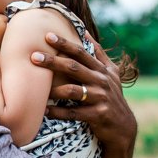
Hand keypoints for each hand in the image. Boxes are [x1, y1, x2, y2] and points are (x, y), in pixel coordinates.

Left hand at [32, 32, 136, 151]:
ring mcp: (100, 98)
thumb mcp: (111, 72)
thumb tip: (85, 32)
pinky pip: (73, 113)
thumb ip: (98, 53)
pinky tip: (44, 110)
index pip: (81, 53)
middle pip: (74, 68)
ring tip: (38, 89)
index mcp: (101, 69)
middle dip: (53, 61)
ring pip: (73, 91)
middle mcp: (101, 81)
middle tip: (34, 57)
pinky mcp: (98, 115)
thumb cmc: (111, 95)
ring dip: (54, 90)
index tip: (47, 35)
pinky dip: (58, 112)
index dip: (65, 43)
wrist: (123, 125)